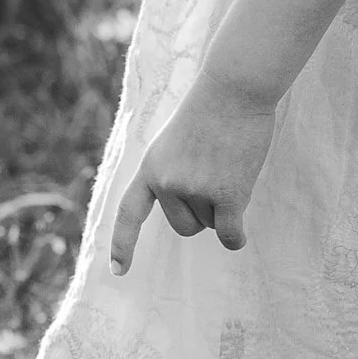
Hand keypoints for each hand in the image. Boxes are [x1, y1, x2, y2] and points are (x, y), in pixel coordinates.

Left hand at [109, 68, 277, 268]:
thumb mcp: (174, 142)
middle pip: (184, 226)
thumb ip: (172, 175)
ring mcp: (195, 189)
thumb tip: (191, 215)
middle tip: (216, 173)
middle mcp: (167, 182)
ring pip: (211, 223)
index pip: (130, 212)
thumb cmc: (210, 111)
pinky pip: (228, 233)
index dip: (123, 244)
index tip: (118, 271)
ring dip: (224, 205)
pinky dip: (235, 238)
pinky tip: (239, 236)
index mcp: (150, 168)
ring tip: (230, 166)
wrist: (234, 88)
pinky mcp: (227, 194)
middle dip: (202, 211)